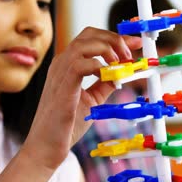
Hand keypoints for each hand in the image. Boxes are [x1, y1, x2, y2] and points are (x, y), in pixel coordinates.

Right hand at [24, 27, 141, 169]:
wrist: (46, 147)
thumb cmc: (66, 125)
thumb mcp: (92, 100)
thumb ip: (104, 85)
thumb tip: (121, 74)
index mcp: (68, 65)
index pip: (92, 39)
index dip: (116, 38)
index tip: (135, 44)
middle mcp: (62, 63)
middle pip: (89, 34)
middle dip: (114, 39)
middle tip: (130, 54)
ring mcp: (60, 72)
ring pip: (85, 43)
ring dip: (109, 50)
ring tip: (121, 64)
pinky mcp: (62, 85)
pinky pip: (81, 63)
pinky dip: (100, 66)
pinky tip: (109, 78)